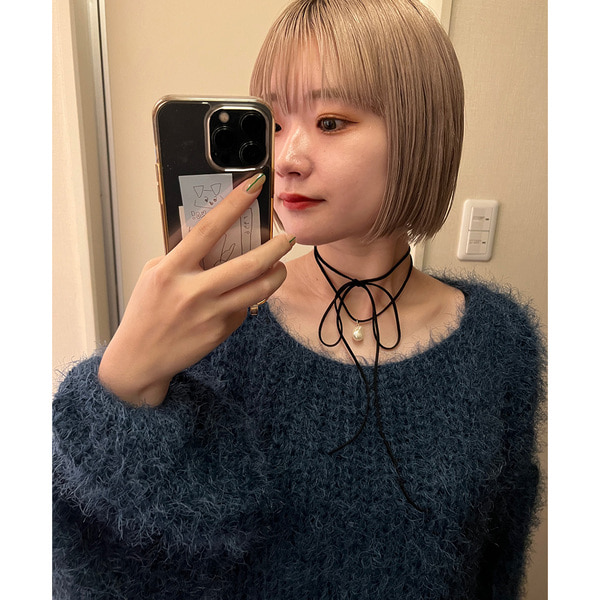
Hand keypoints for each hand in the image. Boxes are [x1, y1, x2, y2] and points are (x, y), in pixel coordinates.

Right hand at [98, 174, 293, 406]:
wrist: (139, 359)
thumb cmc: (145, 312)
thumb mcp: (153, 275)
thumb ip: (180, 256)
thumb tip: (212, 236)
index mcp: (171, 270)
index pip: (208, 230)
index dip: (233, 205)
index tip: (254, 187)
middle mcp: (192, 292)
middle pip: (247, 264)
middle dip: (275, 248)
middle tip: (289, 238)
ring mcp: (209, 314)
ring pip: (257, 290)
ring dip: (277, 275)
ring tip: (282, 265)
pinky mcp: (220, 332)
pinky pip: (245, 308)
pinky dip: (251, 297)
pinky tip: (249, 292)